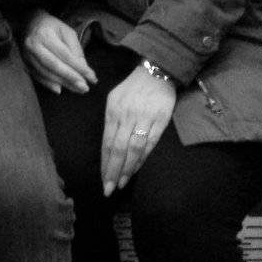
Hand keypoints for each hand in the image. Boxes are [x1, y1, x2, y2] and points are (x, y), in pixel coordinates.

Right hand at [22, 10, 96, 94]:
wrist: (29, 23)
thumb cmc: (52, 27)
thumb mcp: (67, 32)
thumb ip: (75, 50)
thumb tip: (83, 69)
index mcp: (45, 35)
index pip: (65, 55)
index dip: (79, 68)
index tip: (92, 77)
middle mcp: (33, 46)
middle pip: (54, 66)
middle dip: (71, 78)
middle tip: (85, 88)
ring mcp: (27, 56)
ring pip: (46, 73)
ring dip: (63, 83)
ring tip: (77, 89)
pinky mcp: (24, 63)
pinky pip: (37, 76)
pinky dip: (49, 84)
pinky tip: (60, 89)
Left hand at [101, 65, 177, 197]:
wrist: (156, 71)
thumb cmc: (133, 88)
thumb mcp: (114, 99)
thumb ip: (111, 121)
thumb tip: (107, 146)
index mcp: (112, 111)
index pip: (106, 142)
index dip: (104, 162)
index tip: (102, 179)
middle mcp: (126, 116)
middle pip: (117, 148)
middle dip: (112, 171)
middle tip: (108, 189)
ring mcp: (144, 118)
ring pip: (133, 148)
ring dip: (127, 168)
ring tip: (121, 183)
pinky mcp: (160, 120)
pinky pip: (150, 143)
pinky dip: (142, 158)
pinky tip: (136, 169)